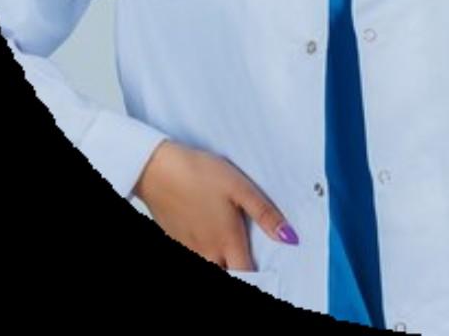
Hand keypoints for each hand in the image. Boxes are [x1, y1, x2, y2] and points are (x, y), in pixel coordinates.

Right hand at [133, 140, 298, 270]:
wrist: (158, 170)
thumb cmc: (201, 174)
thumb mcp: (240, 188)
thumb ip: (265, 215)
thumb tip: (290, 239)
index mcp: (227, 241)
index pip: (246, 275)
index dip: (260, 279)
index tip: (270, 275)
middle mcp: (206, 253)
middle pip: (226, 276)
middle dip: (240, 275)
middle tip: (251, 265)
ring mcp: (187, 250)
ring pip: (209, 268)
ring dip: (221, 265)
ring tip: (231, 254)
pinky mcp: (173, 242)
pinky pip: (192, 256)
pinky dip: (205, 257)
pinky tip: (210, 244)